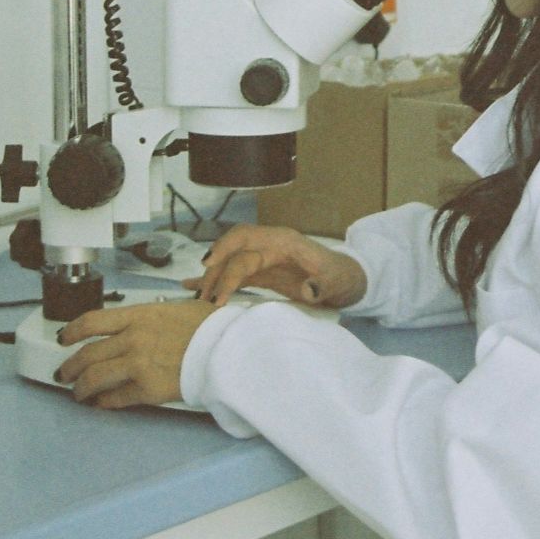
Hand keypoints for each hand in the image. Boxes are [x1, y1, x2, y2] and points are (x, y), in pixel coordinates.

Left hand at [55, 299, 220, 408]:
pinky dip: (105, 402)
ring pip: (94, 378)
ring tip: (78, 393)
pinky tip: (102, 403)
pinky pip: (116, 398)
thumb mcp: (178, 308)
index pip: (91, 321)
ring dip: (81, 388)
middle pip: (86, 354)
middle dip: (70, 366)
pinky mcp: (147, 389)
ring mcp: (137, 365)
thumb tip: (146, 325)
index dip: (71, 331)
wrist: (227, 349)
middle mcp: (132, 339)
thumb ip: (154, 318)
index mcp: (139, 316)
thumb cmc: (212, 328)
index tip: (64, 337)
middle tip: (65, 373)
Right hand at [182, 223, 366, 309]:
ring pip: (229, 263)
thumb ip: (324, 285)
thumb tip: (308, 290)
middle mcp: (268, 246)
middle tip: (203, 297)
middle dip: (214, 270)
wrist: (346, 281)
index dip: (225, 249)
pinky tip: (193, 288)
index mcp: (283, 241)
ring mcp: (263, 259)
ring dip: (212, 278)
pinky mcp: (261, 273)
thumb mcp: (337, 282)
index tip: (209, 266)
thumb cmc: (341, 277)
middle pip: (232, 251)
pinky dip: (216, 280)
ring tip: (198, 300)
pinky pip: (233, 274)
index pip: (246, 238)